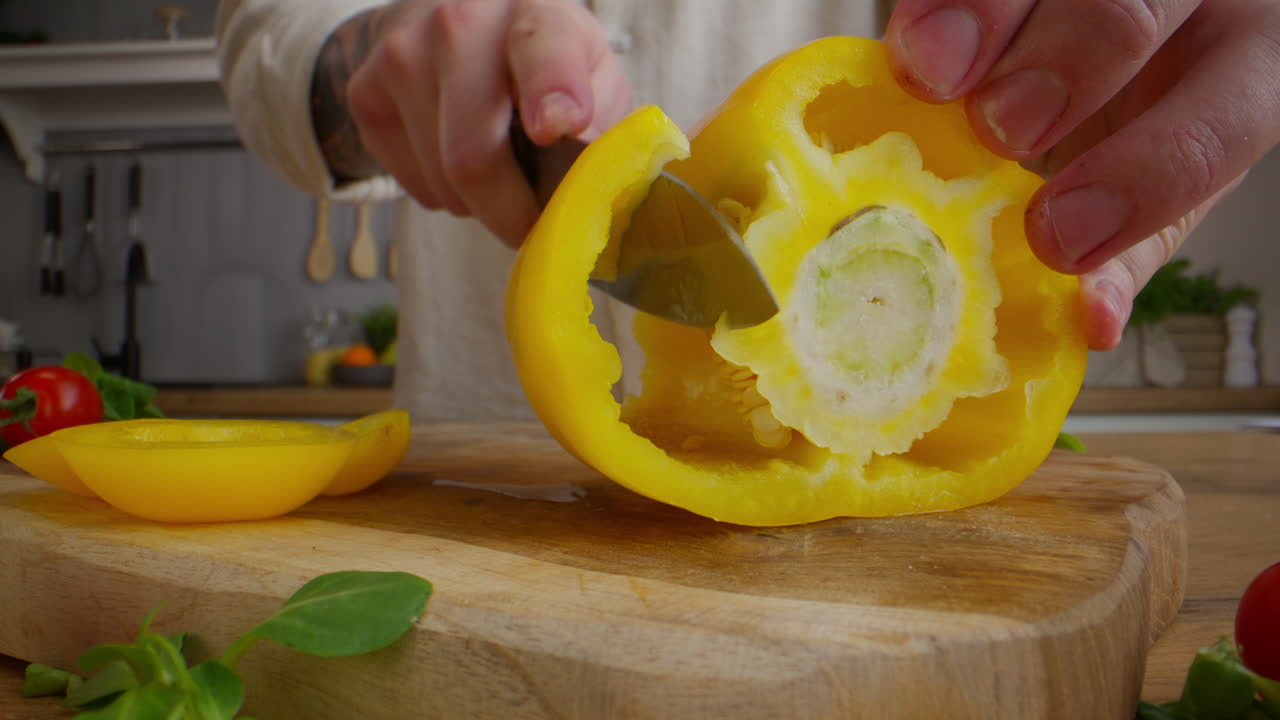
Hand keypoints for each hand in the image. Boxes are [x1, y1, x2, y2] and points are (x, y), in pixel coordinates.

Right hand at [316, 0, 630, 246]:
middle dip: (513, 214)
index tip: (558, 126)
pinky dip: (449, 196)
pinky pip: (416, 186)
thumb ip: (605, 127)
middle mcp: (460, 21)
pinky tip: (459, 158)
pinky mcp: (364, 93)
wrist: (455, 31)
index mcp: (536, 9)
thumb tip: (593, 191)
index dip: (550, 91)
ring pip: (446, 182)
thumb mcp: (594, 77)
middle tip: (536, 227)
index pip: (541, 48)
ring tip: (500, 169)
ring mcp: (402, 54)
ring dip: (483, 204)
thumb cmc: (544, 65)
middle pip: (475, 155)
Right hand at [884, 0, 1279, 349]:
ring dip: (984, 11)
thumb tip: (1089, 325)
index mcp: (1247, 68)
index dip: (1142, 178)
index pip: (1219, 122)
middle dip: (1064, 63)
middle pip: (1140, 4)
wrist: (1110, 39)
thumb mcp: (1154, 190)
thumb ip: (1121, 253)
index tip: (1050, 233)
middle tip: (993, 124)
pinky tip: (911, 34)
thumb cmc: (1138, 118)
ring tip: (926, 72)